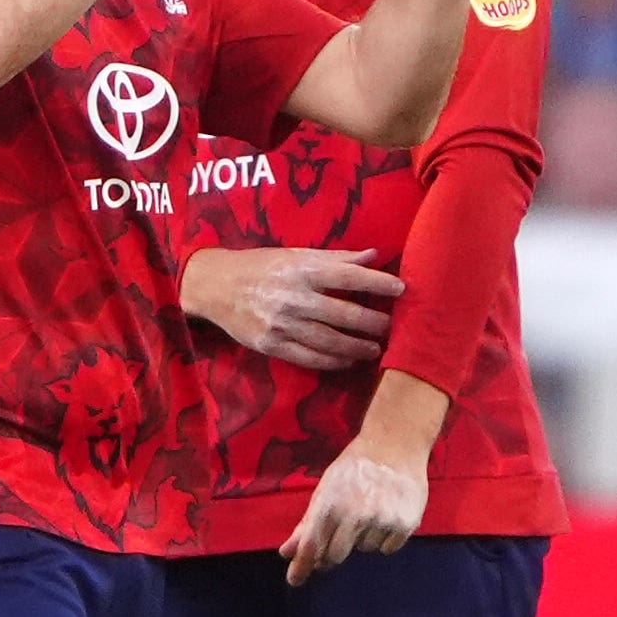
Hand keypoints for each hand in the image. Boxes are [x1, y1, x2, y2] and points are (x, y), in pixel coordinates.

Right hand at [184, 245, 404, 371]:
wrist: (216, 286)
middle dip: (374, 323)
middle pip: (345, 315)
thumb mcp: (296, 254)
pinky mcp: (272, 345)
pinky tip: (348, 361)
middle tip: (392, 327)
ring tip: (374, 349)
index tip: (401, 289)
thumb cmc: (262, 266)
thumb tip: (374, 256)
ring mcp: (282, 324)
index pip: (349, 277)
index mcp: (302, 269)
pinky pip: (309, 358)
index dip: (378, 283)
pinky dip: (333, 362)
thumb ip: (336, 258)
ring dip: (357, 347)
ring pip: (330, 342)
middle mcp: (294, 297)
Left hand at [281, 442, 427, 585]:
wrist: (395, 445)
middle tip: (337, 538)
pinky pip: (388, 548)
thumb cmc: (354, 468)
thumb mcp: (325, 490)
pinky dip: (385, 538)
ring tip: (370, 511)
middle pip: (336, 556)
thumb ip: (307, 524)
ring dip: (362, 538)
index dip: (301, 566)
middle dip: (332, 554)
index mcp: (331, 504)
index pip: (312, 545)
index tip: (295, 580)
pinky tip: (386, 514)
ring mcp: (382, 520)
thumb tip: (286, 553)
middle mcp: (355, 515)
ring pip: (365, 550)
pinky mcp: (405, 524)